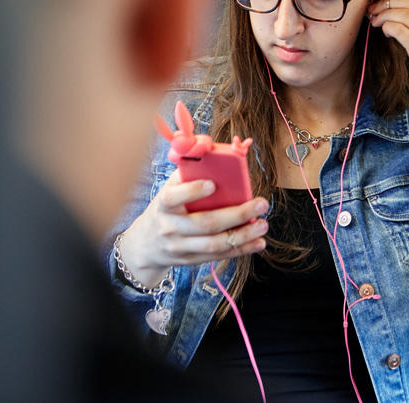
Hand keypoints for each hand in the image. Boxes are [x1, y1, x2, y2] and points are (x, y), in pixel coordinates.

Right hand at [118, 170, 268, 286]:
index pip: (174, 197)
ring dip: (243, 235)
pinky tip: (257, 242)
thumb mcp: (170, 188)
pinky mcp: (191, 260)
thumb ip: (190, 171)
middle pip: (205, 223)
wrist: (146, 243)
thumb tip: (212, 148)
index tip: (213, 184)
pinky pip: (218, 256)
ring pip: (214, 244)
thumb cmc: (167, 208)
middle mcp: (171, 227)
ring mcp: (180, 247)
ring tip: (263, 224)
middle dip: (236, 214)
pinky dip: (240, 250)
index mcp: (164, 204)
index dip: (193, 191)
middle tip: (261, 204)